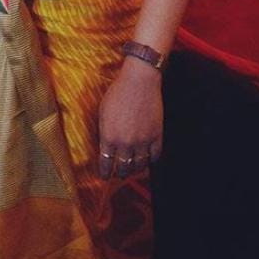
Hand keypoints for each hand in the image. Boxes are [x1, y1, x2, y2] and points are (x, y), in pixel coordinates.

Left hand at [98, 57, 162, 180]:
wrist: (139, 82)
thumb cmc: (117, 93)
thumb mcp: (102, 112)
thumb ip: (104, 131)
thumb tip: (105, 146)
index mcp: (109, 137)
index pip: (105, 163)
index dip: (105, 172)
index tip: (105, 176)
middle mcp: (125, 143)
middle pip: (123, 168)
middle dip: (120, 173)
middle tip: (119, 174)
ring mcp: (142, 141)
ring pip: (139, 166)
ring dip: (135, 169)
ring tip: (132, 170)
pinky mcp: (156, 136)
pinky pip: (154, 157)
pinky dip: (151, 160)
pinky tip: (148, 160)